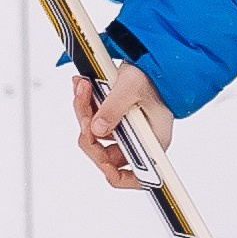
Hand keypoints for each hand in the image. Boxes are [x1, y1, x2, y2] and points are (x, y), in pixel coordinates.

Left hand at [73, 63, 173, 189]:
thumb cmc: (152, 75)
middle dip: (89, 133)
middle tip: (86, 110)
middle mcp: (138, 142)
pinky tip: (84, 89)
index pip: (138, 177)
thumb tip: (96, 129)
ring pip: (94, 136)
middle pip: (106, 155)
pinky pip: (93, 121)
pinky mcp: (114, 120)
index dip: (117, 175)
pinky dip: (85, 106)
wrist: (152, 60)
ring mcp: (125, 132)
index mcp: (152, 142)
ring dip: (84, 113)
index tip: (102, 164)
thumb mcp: (132, 88)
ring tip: (84, 88)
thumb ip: (113, 109)